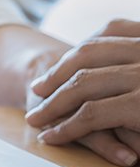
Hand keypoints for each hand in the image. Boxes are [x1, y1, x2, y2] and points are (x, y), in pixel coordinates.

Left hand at [25, 19, 139, 166]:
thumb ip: (135, 68)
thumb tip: (117, 71)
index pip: (115, 30)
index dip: (80, 48)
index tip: (60, 65)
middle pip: (90, 54)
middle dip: (57, 73)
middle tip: (38, 90)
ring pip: (83, 83)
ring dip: (53, 102)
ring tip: (37, 117)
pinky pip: (89, 115)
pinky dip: (65, 127)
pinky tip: (52, 137)